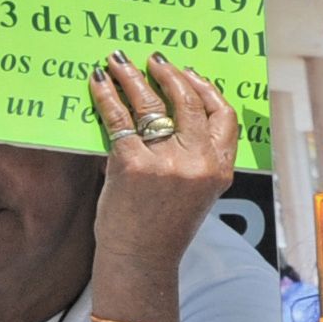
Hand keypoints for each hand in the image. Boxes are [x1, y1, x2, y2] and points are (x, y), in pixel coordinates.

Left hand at [87, 53, 236, 265]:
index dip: (206, 88)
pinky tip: (98, 83)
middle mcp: (198, 163)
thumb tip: (171, 112)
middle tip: (153, 60)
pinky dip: (106, 96)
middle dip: (169, 74)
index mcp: (220, 170)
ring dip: (134, 76)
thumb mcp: (196, 193)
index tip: (190, 73)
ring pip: (152, 103)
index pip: (224, 116)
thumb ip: (194, 157)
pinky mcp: (132, 166)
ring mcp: (166, 164)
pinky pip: (119, 118)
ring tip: (120, 63)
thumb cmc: (163, 228)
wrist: (140, 261)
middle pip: (188, 101)